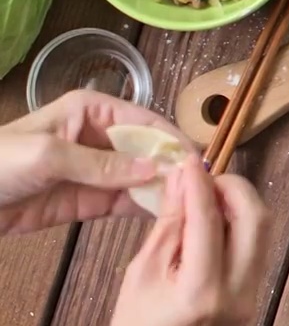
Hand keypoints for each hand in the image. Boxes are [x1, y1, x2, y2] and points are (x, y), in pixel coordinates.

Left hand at [0, 90, 185, 234]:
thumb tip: (154, 169)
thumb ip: (102, 164)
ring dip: (165, 188)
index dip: (172, 139)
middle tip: (202, 188)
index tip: (199, 160)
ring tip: (192, 203)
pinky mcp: (91, 200)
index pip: (144, 120)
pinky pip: (126, 201)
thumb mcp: (49, 155)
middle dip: (174, 166)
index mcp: (92, 110)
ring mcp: (98, 170)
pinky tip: (169, 215)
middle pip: (149, 149)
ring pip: (143, 176)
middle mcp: (101, 136)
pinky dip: (147, 207)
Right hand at [110, 158, 269, 325]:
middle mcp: (238, 294)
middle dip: (232, 190)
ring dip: (239, 205)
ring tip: (206, 197)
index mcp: (202, 292)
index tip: (190, 159)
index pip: (209, 221)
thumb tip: (182, 180)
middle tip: (204, 179)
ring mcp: (252, 297)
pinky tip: (215, 220)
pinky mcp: (255, 295)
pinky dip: (240, 226)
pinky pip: (257, 248)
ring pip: (263, 232)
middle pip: (256, 220)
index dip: (200, 183)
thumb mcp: (142, 274)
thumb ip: (169, 225)